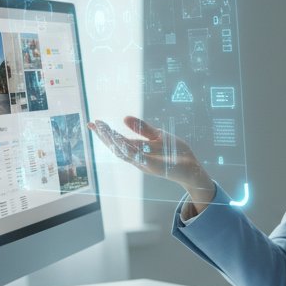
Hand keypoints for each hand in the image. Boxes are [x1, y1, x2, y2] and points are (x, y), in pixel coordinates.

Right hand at [88, 116, 213, 199]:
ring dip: (112, 141)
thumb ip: (142, 128)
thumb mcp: (158, 136)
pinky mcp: (153, 166)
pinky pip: (137, 157)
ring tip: (102, 129)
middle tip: (93, 124)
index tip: (94, 122)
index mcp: (138, 151)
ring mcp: (144, 163)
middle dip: (104, 136)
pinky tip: (119, 140)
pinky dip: (127, 149)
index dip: (105, 133)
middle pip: (116, 147)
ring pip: (124, 152)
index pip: (118, 141)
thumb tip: (125, 117)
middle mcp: (138, 158)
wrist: (192, 168)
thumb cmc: (176, 153)